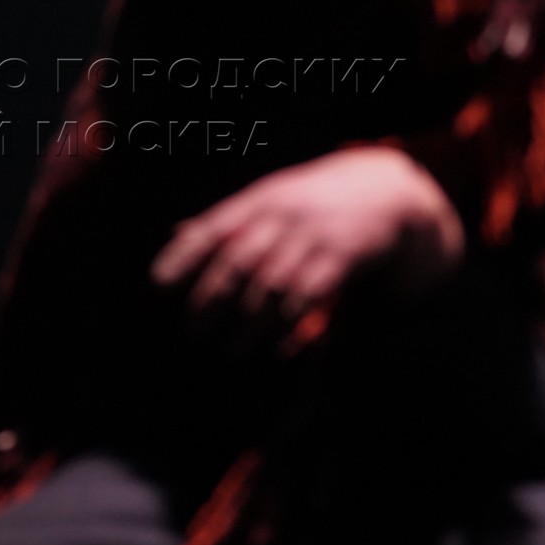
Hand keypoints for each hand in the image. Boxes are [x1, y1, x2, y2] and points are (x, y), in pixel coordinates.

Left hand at [150, 146, 463, 325]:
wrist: (387, 192)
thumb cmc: (315, 201)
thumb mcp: (271, 200)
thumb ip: (228, 221)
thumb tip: (175, 234)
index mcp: (258, 200)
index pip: (212, 228)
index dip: (182, 257)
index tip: (157, 286)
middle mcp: (282, 214)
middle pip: (239, 259)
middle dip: (211, 298)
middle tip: (191, 332)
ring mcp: (314, 234)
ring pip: (274, 283)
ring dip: (251, 322)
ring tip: (232, 352)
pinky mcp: (345, 255)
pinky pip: (313, 294)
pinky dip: (294, 323)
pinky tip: (280, 347)